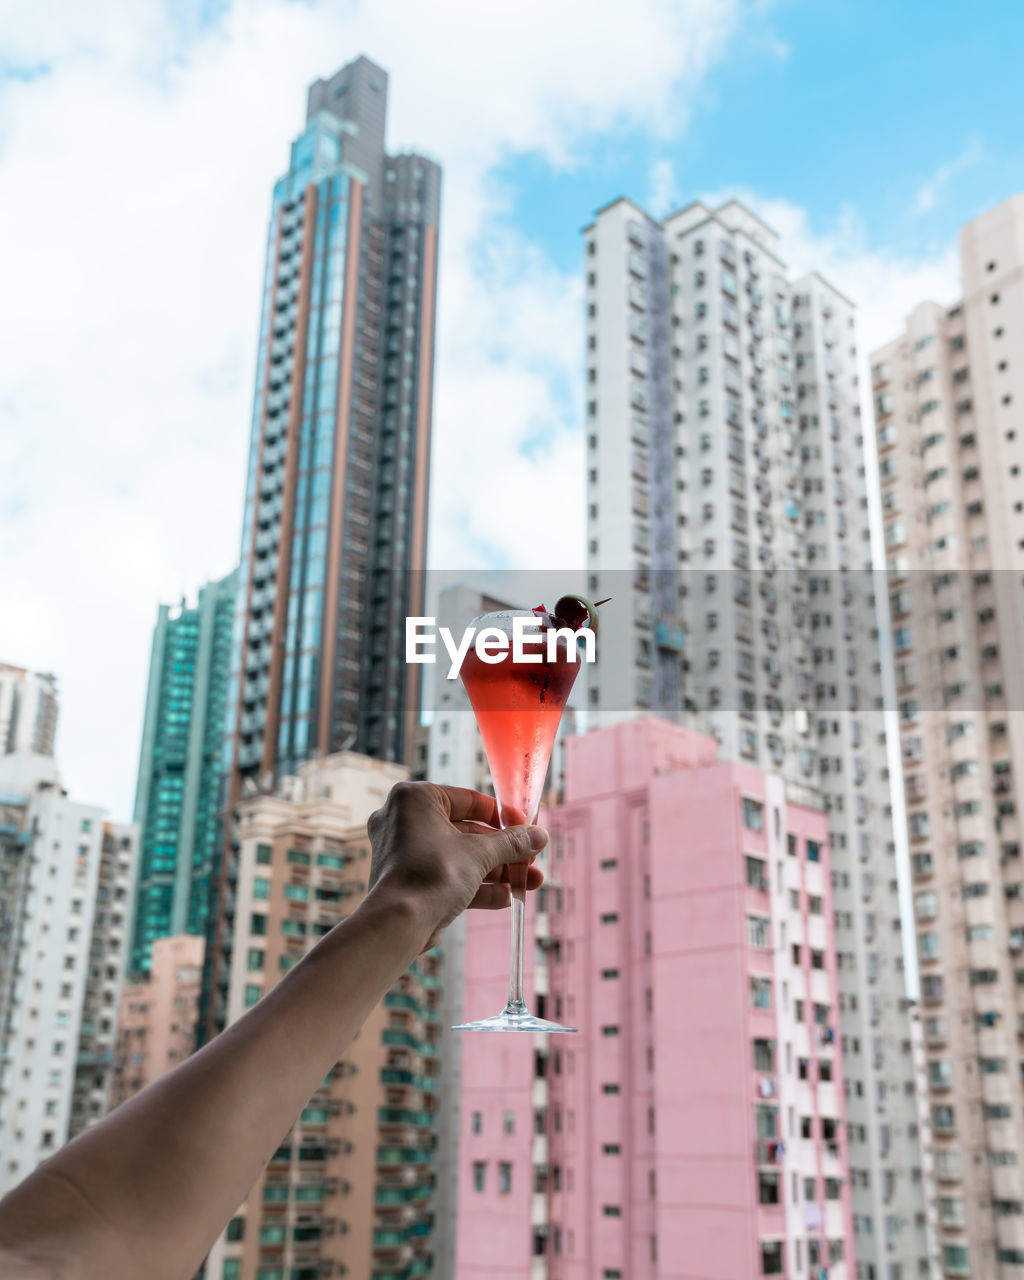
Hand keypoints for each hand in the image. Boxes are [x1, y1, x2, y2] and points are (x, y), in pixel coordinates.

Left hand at [365, 781, 547, 949]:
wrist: (398, 924)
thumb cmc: (430, 875)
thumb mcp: (480, 854)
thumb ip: (512, 843)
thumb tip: (539, 835)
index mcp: (416, 799)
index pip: (468, 799)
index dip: (502, 815)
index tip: (526, 827)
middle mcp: (406, 821)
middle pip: (467, 832)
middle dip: (503, 851)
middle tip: (530, 859)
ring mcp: (406, 853)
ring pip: (460, 857)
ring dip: (496, 870)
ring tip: (529, 882)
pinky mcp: (410, 881)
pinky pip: (448, 877)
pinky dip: (476, 886)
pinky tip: (506, 897)